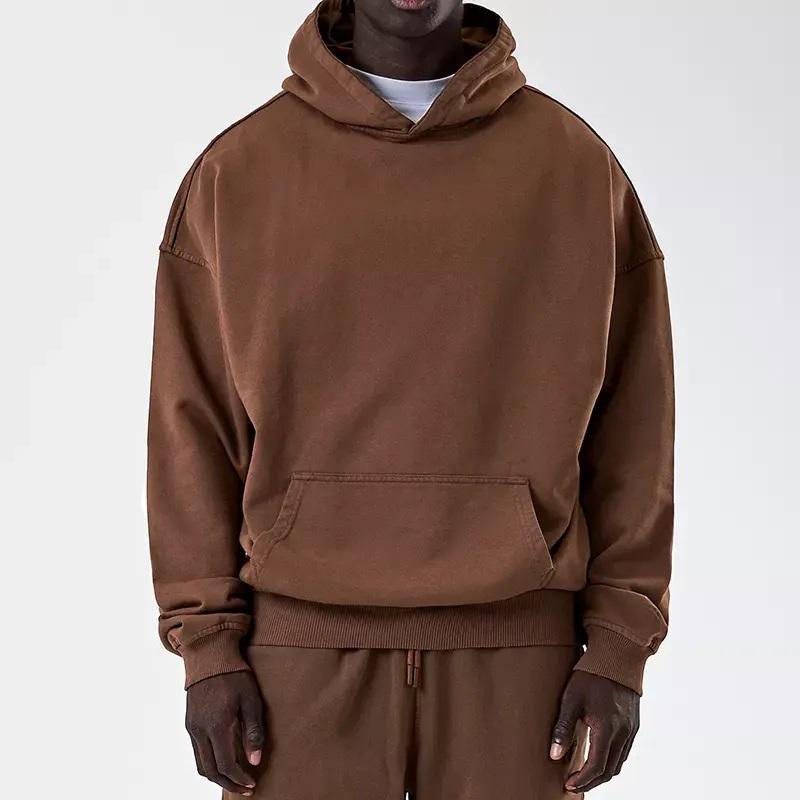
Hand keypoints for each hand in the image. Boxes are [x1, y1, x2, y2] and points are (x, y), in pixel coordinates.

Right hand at [185, 671, 265, 795]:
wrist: (211, 655)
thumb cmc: (235, 675)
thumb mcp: (251, 700)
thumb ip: (253, 732)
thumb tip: (254, 761)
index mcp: (216, 726)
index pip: (225, 765)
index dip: (239, 779)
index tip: (251, 784)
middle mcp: (200, 730)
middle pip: (210, 771)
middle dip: (228, 783)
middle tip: (245, 788)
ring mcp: (192, 727)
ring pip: (201, 764)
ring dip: (217, 776)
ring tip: (235, 778)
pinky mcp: (190, 722)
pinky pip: (197, 752)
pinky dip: (209, 763)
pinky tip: (222, 760)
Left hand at [549, 670, 638, 792]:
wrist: (616, 657)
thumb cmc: (590, 676)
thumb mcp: (571, 699)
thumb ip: (563, 728)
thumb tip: (554, 755)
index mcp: (607, 728)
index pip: (596, 766)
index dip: (582, 780)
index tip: (568, 785)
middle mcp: (623, 733)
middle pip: (610, 770)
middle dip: (592, 781)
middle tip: (574, 784)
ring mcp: (631, 730)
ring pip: (619, 764)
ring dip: (602, 774)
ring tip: (584, 775)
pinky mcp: (634, 725)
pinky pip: (624, 752)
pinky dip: (611, 761)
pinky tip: (598, 757)